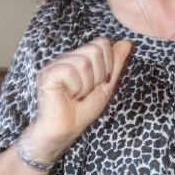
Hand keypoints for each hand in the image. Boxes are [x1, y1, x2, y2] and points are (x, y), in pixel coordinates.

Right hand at [27, 38, 131, 157]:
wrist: (65, 131)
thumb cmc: (82, 110)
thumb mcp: (106, 86)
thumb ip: (115, 65)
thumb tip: (127, 43)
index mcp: (79, 57)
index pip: (102, 43)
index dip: (108, 64)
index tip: (99, 83)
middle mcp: (66, 57)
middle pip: (95, 50)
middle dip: (99, 75)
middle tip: (86, 91)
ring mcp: (55, 64)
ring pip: (84, 62)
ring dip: (86, 85)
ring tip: (77, 95)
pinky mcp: (48, 74)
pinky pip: (70, 71)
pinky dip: (75, 87)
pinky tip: (68, 95)